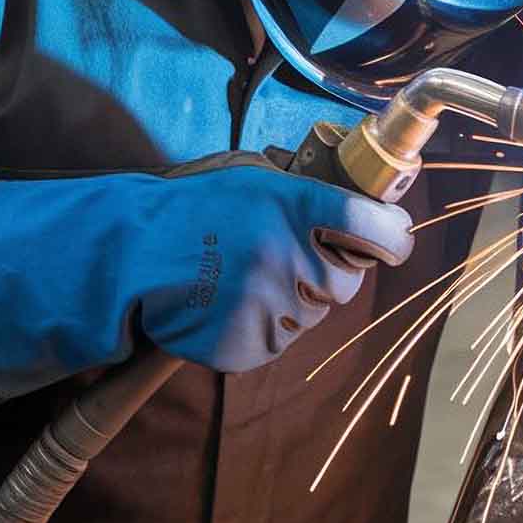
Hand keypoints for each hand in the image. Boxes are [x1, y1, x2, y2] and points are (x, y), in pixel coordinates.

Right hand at [0, 152, 413, 395]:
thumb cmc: (194, 209)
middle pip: (347, 280)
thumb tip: (364, 196)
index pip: (374, 228)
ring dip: (294, 298)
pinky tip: (230, 302)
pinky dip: (264, 325)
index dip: (391, 237)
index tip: (393, 240)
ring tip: (245, 276)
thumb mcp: (252, 177)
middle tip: (289, 255)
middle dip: (329, 270)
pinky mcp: (250, 344)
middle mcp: (289, 255)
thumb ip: (306, 187)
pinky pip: (280, 340)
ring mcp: (269, 305)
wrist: (130, 254)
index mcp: (295, 205)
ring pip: (313, 312)